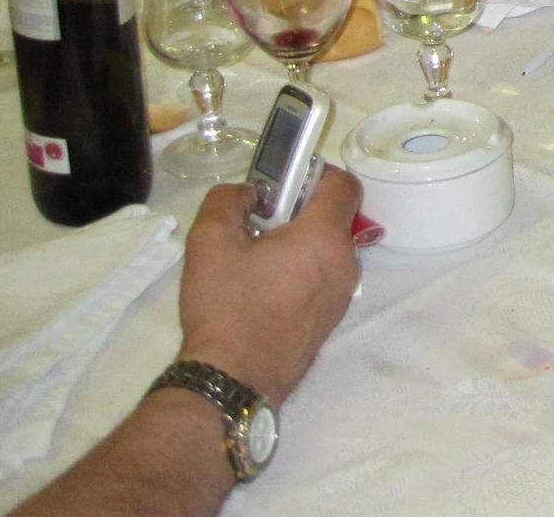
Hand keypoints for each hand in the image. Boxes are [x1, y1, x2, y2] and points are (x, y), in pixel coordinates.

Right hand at [175, 170, 363, 404]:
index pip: (344, 184)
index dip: (317, 173)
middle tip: (260, 222)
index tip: (284, 181)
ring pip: (328, 249)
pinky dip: (302, 270)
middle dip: (301, 210)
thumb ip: (228, 200)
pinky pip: (323, 278)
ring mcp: (342, 295)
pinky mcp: (331, 319)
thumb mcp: (209, 241)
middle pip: (335, 217)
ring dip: (300, 242)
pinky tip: (264, 288)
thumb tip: (252, 194)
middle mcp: (344, 263)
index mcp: (324, 237)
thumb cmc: (225, 308)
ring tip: (256, 258)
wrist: (233, 380)